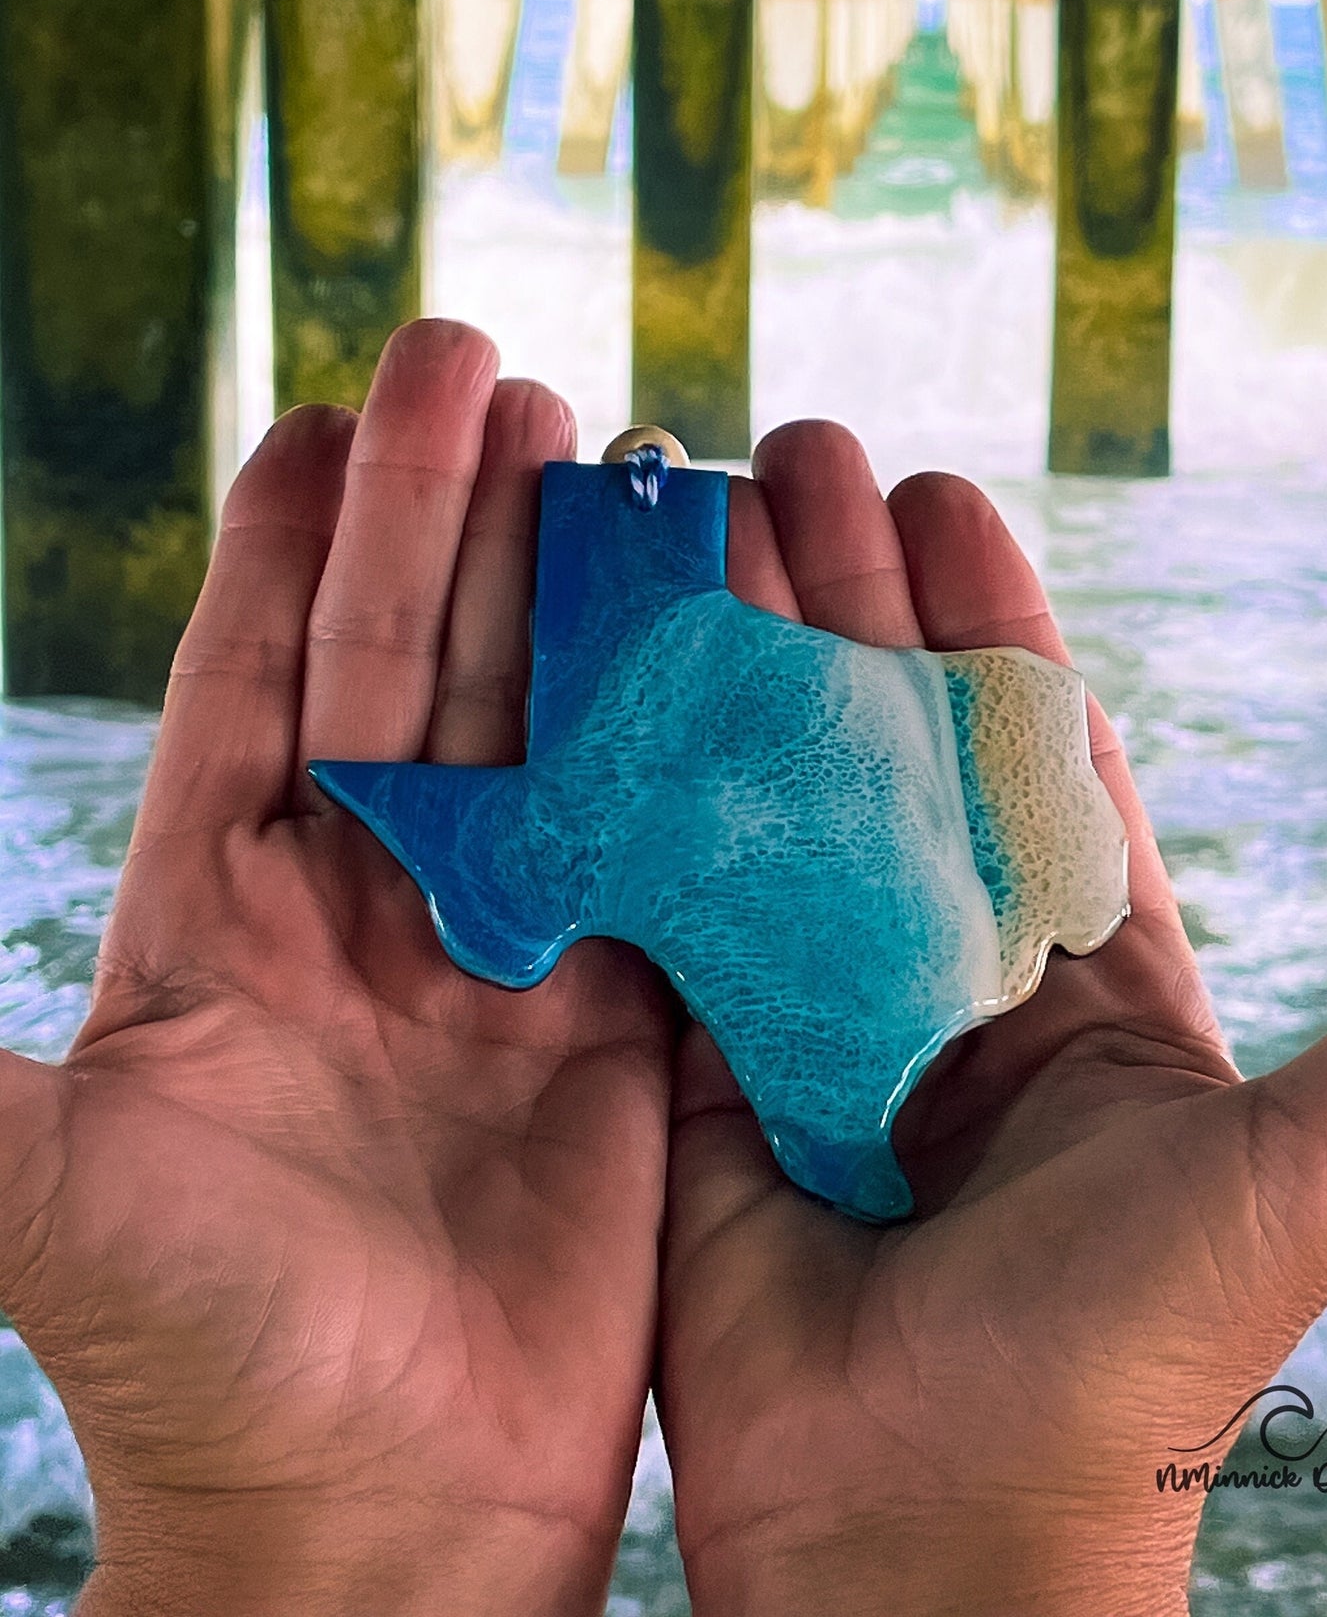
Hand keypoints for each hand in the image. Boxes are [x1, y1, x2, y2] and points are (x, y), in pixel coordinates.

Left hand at [0, 323, 671, 1616]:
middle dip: (443, 515)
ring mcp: (506, 947)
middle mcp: (370, 902)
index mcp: (228, 908)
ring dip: (564, 592)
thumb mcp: (42, 1185)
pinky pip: (658, 841)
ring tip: (603, 449)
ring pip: (538, 725)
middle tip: (484, 372)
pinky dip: (686, 735)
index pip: (261, 679)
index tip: (322, 417)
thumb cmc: (197, 1357)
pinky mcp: (624, 1012)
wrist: (378, 1520)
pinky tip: (712, 627)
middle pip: (410, 665)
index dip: (290, 547)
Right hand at [658, 420, 1326, 1616]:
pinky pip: (659, 909)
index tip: (939, 492)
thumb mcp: (1286, 1178)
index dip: (987, 618)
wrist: (932, 1548)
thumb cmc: (1124, 1370)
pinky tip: (598, 689)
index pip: (1026, 750)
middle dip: (840, 597)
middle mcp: (940, 979)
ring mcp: (808, 1018)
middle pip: (879, 743)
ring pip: (764, 800)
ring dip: (730, 664)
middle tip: (791, 455)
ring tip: (686, 521)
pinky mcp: (695, 1071)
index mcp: (1078, 981)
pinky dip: (631, 800)